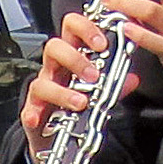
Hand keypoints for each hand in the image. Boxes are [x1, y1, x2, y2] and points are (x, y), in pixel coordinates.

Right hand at [18, 15, 111, 150]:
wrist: (58, 135)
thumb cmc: (77, 103)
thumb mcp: (100, 92)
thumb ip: (115, 84)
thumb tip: (132, 78)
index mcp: (72, 56)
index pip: (73, 29)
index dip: (85, 29)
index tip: (102, 43)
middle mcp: (55, 68)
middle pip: (54, 47)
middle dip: (74, 58)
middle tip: (93, 75)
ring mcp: (43, 88)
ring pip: (42, 79)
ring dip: (63, 91)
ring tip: (81, 102)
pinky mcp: (33, 109)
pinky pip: (30, 108)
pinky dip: (33, 112)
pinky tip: (39, 118)